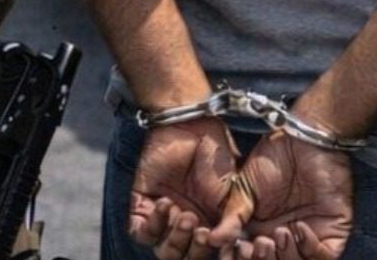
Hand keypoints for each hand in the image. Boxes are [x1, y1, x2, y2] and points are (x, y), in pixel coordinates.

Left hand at [129, 118, 239, 248]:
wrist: (191, 128)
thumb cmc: (217, 157)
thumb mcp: (234, 191)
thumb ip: (232, 220)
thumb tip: (227, 244)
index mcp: (211, 226)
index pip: (209, 254)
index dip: (213, 253)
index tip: (217, 238)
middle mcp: (187, 227)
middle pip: (186, 257)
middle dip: (194, 249)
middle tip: (201, 230)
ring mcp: (164, 219)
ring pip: (165, 251)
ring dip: (175, 238)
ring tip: (184, 214)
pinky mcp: (142, 206)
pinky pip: (142, 232)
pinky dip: (154, 224)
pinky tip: (165, 203)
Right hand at [212, 131, 352, 259]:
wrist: (304, 139)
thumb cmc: (273, 159)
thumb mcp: (244, 190)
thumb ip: (232, 218)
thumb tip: (212, 240)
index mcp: (259, 233)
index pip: (249, 258)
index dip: (238, 259)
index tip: (232, 250)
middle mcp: (283, 240)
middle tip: (255, 245)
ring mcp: (308, 238)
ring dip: (284, 258)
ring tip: (276, 235)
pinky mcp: (332, 232)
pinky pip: (323, 256)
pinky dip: (308, 249)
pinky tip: (298, 227)